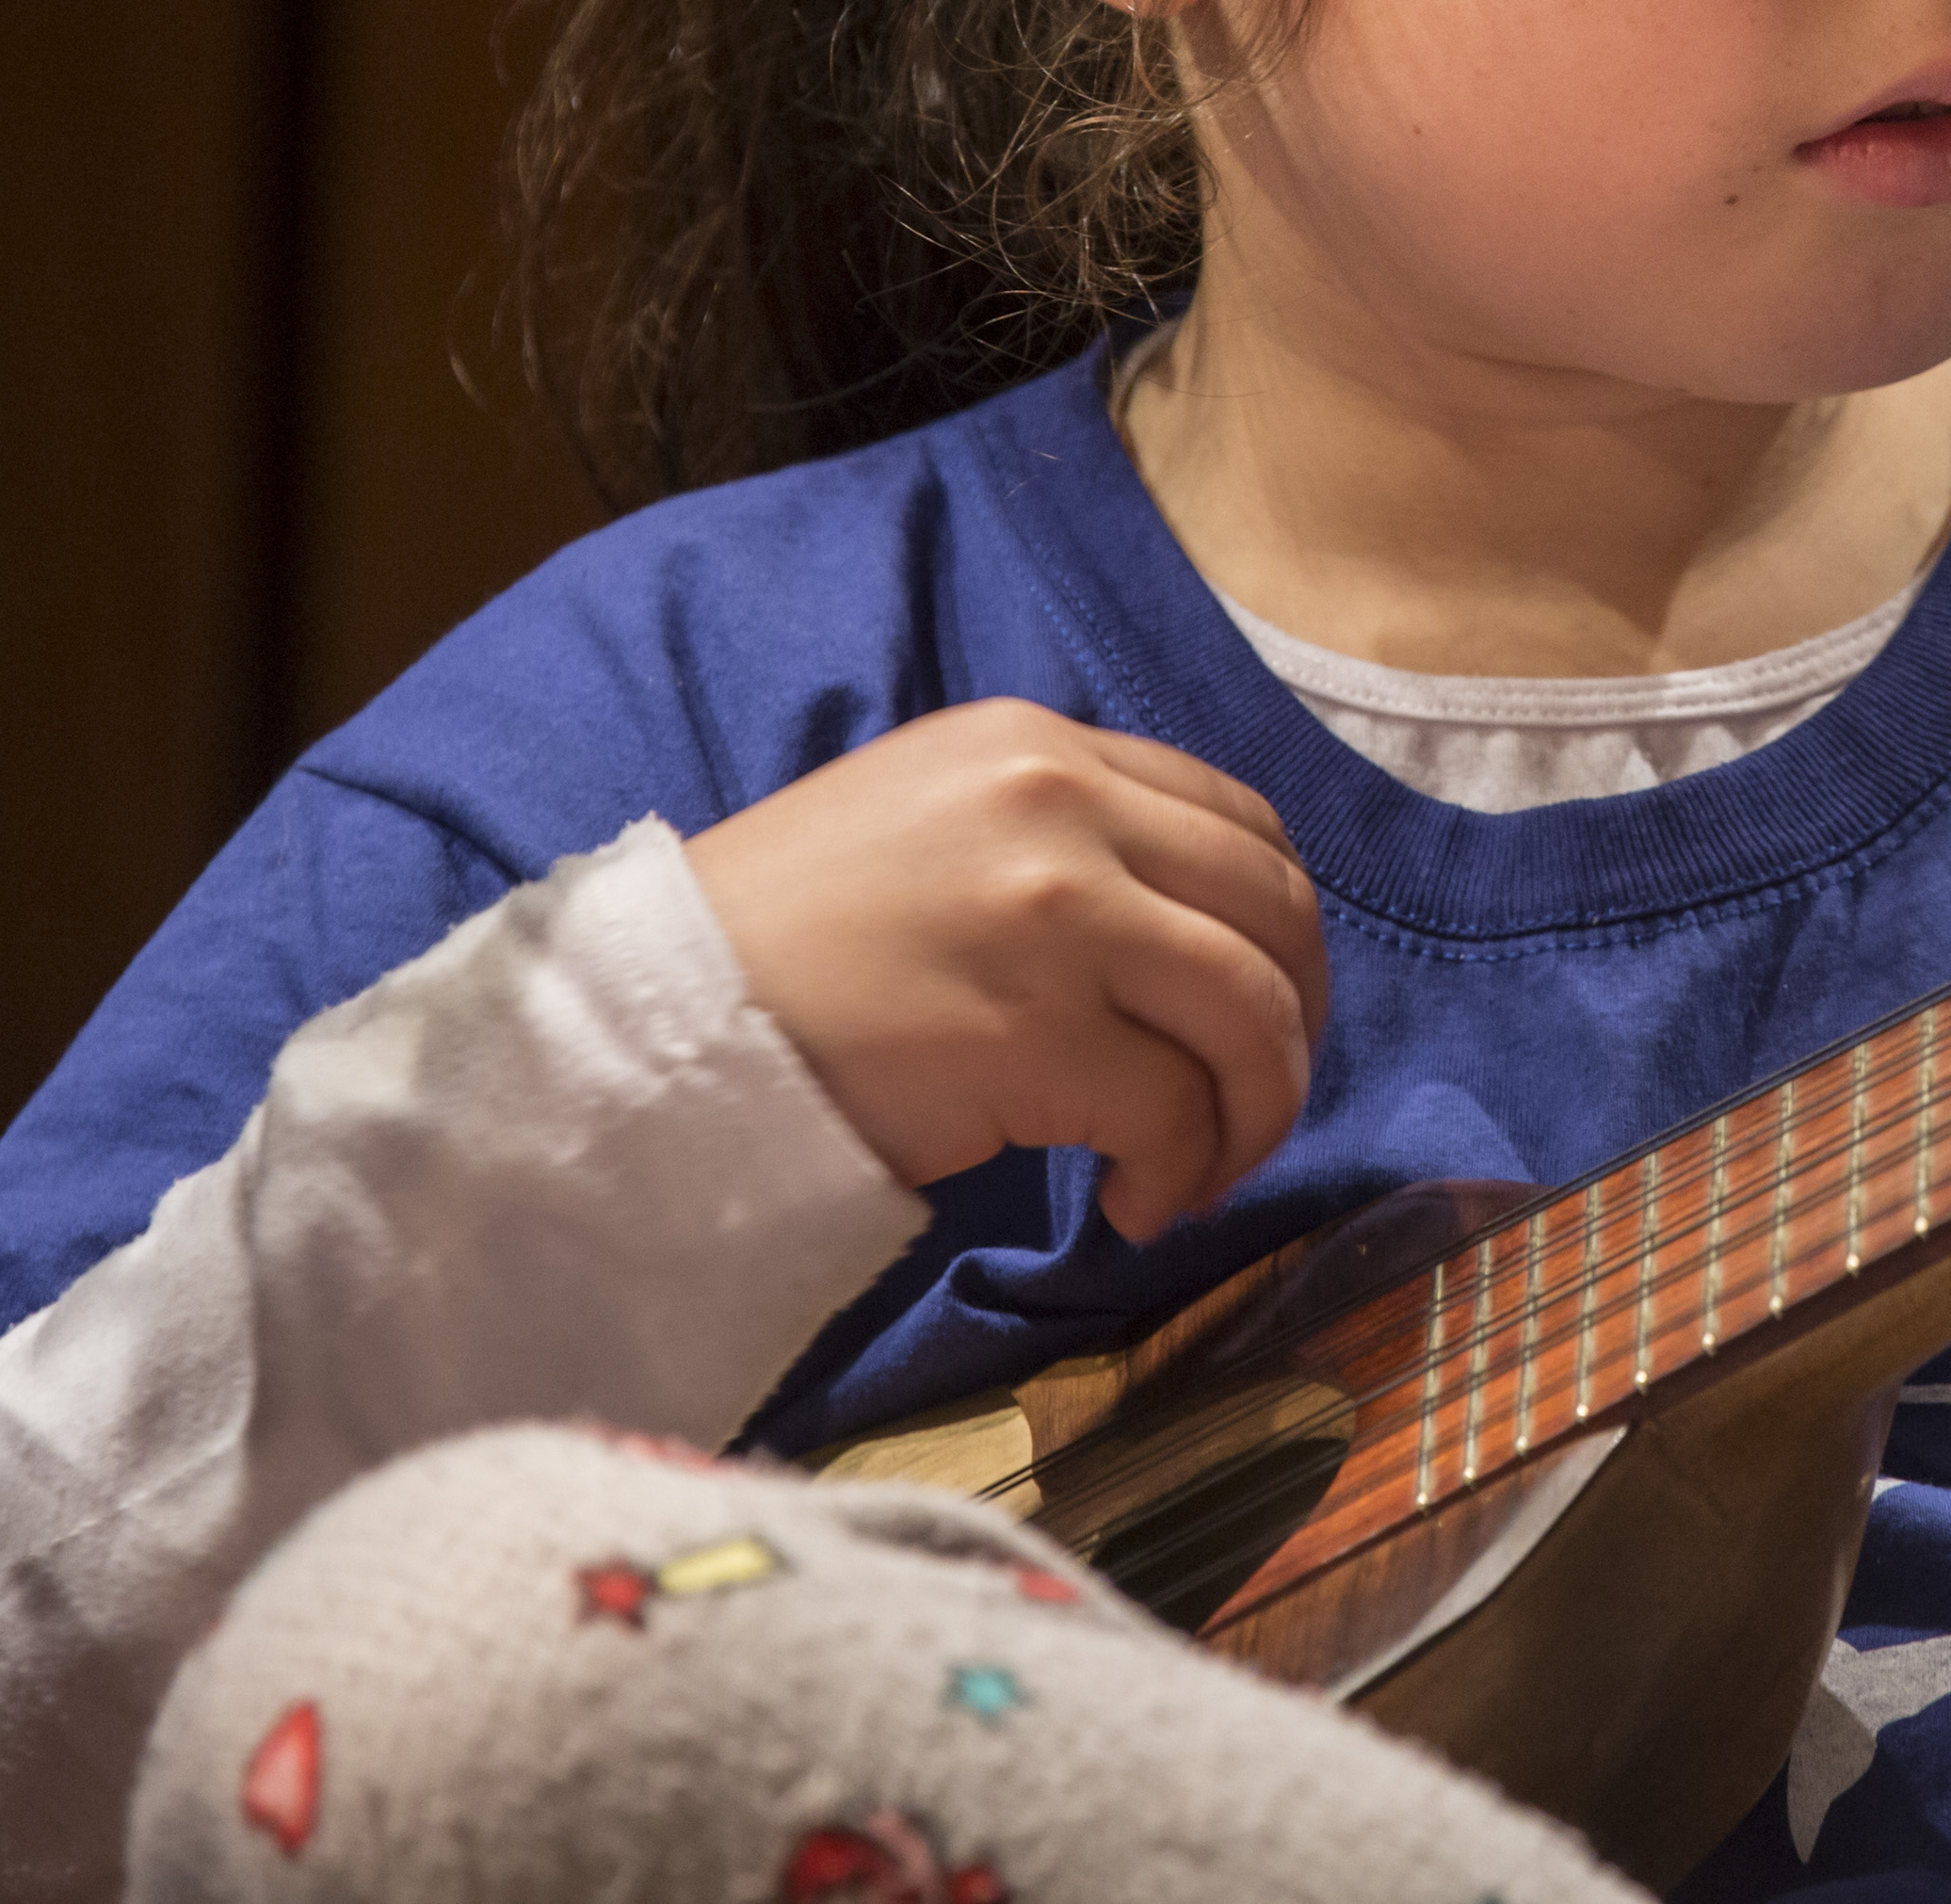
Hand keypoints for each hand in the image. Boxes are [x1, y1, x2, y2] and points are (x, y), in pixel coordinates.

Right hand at [683, 700, 1331, 1242]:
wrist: (656, 1019)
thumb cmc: (787, 942)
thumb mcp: (936, 823)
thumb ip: (1064, 838)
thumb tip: (1198, 930)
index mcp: (1041, 746)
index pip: (1241, 824)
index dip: (1280, 932)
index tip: (1266, 1013)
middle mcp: (1061, 804)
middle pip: (1274, 913)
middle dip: (1294, 1026)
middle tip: (1253, 1107)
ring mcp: (1055, 914)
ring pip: (1249, 1014)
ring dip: (1254, 1111)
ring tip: (1200, 1170)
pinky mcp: (1034, 1031)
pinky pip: (1177, 1111)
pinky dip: (1181, 1171)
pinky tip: (1133, 1203)